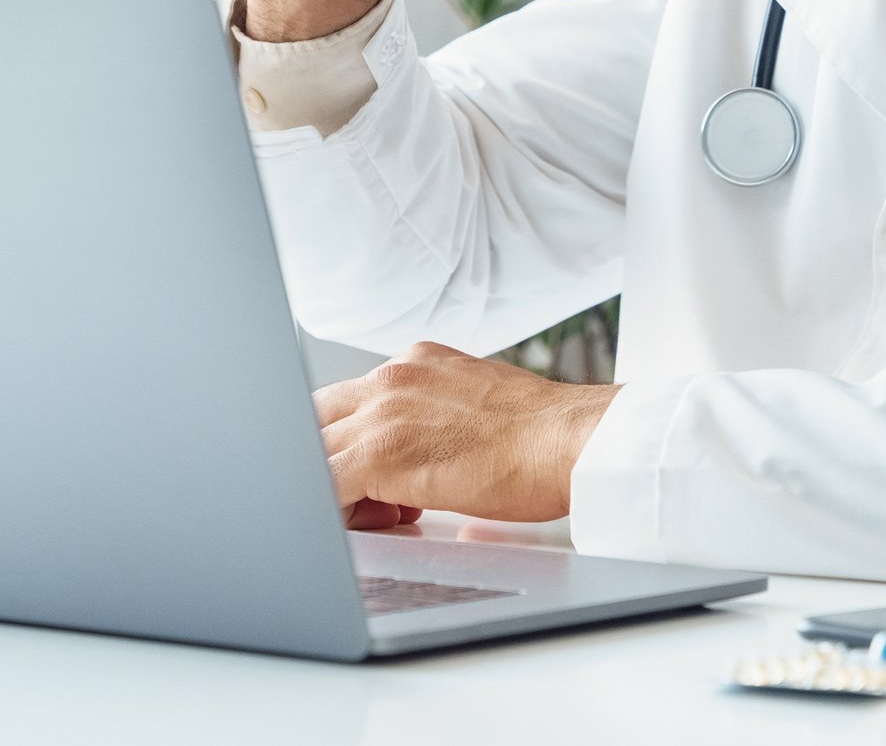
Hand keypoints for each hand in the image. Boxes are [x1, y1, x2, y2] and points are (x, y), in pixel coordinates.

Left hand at [316, 341, 616, 528]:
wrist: (571, 441)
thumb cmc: (543, 437)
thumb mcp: (477, 406)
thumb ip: (434, 420)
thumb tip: (421, 461)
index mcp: (416, 364)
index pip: (350, 400)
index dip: (354, 441)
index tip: (384, 477)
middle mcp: (392, 377)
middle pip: (318, 417)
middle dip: (332, 459)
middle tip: (376, 498)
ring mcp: (381, 411)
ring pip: (314, 450)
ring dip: (336, 486)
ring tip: (390, 512)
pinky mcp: (379, 453)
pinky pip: (322, 483)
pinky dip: (335, 509)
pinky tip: (380, 522)